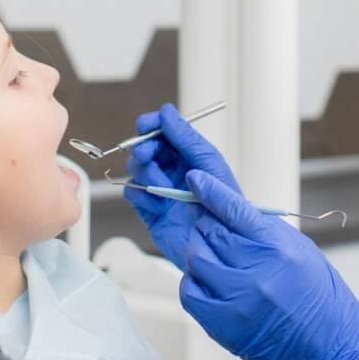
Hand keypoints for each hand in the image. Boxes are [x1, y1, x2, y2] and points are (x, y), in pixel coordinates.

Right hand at [123, 103, 240, 269]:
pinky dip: (139, 195)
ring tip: (160, 186)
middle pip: (148, 148)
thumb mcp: (208, 164)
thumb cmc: (226, 205)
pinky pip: (133, 193)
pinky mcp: (151, 210)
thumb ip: (186, 138)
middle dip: (144, 148)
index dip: (154, 125)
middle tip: (146, 155)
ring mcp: (161, 189)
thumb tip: (167, 112)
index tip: (144, 124)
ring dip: (144, 173)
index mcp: (191, 156)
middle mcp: (175, 170)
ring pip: (137, 169)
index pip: (167, 131)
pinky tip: (157, 204)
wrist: (223, 247)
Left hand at [181, 170, 358, 359]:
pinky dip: (194, 282)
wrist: (329, 348)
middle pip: (210, 232)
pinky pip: (190, 292)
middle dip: (207, 225)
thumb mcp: (299, 249)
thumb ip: (263, 231)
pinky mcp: (223, 324)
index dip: (209, 190)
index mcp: (277, 247)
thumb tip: (229, 211)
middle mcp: (256, 271)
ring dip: (201, 254)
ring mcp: (237, 299)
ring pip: (197, 260)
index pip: (232, 208)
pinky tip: (210, 282)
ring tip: (217, 259)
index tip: (196, 180)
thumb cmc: (319, 298)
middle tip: (213, 229)